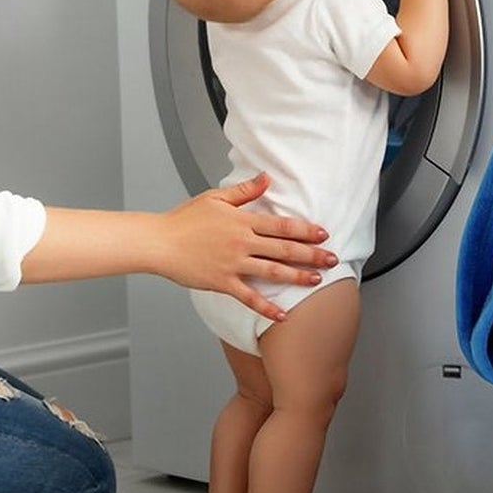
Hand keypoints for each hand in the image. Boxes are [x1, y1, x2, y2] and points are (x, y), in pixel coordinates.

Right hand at [157, 173, 334, 319]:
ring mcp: (233, 264)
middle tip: (333, 259)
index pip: (282, 225)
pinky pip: (249, 297)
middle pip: (284, 249)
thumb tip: (266, 178)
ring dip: (297, 277)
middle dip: (312, 254)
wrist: (159, 242)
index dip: (306, 230)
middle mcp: (242, 243)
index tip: (324, 234)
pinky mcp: (222, 282)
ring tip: (316, 280)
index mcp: (242, 221)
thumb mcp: (215, 197)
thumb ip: (245, 191)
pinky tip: (282, 314)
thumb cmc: (184, 219)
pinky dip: (267, 307)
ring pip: (272, 272)